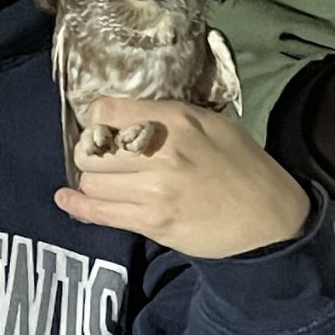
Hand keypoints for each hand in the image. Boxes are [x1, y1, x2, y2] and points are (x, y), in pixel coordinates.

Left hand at [54, 99, 310, 259]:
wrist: (267, 218)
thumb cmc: (242, 165)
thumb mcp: (210, 124)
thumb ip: (167, 116)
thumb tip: (124, 118)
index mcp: (175, 121)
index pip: (106, 112)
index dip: (97, 121)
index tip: (105, 130)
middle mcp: (160, 154)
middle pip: (92, 150)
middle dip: (93, 154)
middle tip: (106, 158)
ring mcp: (154, 192)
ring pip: (92, 183)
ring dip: (94, 181)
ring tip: (110, 180)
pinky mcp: (152, 223)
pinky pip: (100, 214)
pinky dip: (78, 205)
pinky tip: (67, 198)